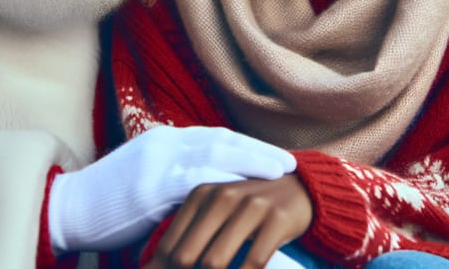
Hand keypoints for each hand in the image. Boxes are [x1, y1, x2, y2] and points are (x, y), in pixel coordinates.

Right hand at [48, 125, 295, 252]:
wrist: (70, 208)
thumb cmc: (107, 200)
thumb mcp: (143, 179)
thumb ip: (173, 178)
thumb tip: (203, 190)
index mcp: (164, 140)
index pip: (213, 137)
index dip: (245, 146)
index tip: (270, 155)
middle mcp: (165, 142)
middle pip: (221, 139)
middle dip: (257, 150)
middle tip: (288, 160)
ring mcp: (159, 160)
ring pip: (216, 153)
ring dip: (252, 160)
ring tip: (281, 170)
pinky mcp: (153, 184)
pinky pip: (197, 180)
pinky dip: (226, 182)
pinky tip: (249, 189)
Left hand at [144, 174, 312, 268]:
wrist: (298, 187)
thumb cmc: (247, 207)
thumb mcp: (216, 212)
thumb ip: (186, 239)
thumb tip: (150, 268)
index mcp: (201, 194)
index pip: (170, 246)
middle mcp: (222, 196)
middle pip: (187, 257)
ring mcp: (251, 206)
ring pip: (215, 263)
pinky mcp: (277, 219)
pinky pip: (252, 263)